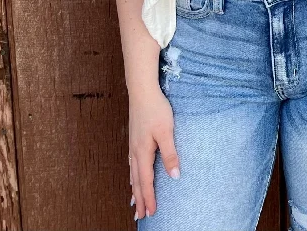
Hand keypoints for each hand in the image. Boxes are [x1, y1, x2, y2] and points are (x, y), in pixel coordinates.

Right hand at [128, 85, 180, 220]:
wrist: (142, 91)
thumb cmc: (156, 109)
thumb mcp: (166, 131)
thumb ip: (170, 154)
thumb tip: (175, 176)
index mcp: (143, 152)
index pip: (146, 181)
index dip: (149, 197)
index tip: (151, 213)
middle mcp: (135, 151)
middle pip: (136, 181)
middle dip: (139, 199)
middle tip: (140, 216)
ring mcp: (133, 145)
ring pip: (133, 173)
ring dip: (135, 189)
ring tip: (135, 202)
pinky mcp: (134, 138)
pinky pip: (131, 163)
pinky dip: (132, 175)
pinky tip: (133, 176)